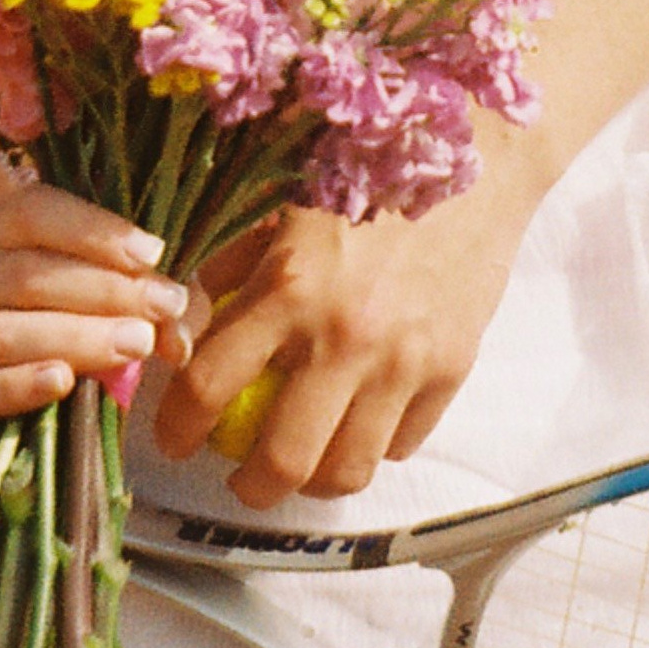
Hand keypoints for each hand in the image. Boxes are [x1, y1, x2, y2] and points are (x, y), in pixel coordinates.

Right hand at [0, 184, 205, 427]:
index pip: (35, 212)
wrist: (49, 330)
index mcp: (7, 225)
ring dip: (75, 338)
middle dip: (103, 292)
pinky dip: (20, 386)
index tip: (153, 252)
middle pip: (25, 276)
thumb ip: (165, 297)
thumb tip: (176, 341)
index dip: (94, 231)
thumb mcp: (139, 277)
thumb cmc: (103, 287)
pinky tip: (64, 381)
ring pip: (1, 332)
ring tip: (136, 343)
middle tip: (162, 307)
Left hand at [151, 180, 527, 509]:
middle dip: (247, 486)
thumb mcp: (280, 207)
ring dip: (312, 482)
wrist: (474, 161)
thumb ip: (229, 270)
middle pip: (281, 459)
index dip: (177, 429)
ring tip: (300, 464)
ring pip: (346, 470)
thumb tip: (186, 331)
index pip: (209, 386)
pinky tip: (359, 420)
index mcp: (289, 287)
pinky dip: (373, 444)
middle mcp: (345, 335)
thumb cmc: (368, 174)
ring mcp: (403, 360)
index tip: (174, 438)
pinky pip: (401, 443)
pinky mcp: (451, 370)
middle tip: (238, 477)